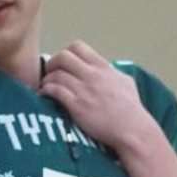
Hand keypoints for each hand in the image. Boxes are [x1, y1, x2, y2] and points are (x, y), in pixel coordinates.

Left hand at [40, 41, 152, 157]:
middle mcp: (92, 75)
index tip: (63, 64)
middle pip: (63, 57)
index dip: (65, 53)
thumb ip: (114, 74)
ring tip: (46, 87)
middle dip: (52, 64)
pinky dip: (47, 91)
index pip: (78, 47)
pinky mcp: (77, 106)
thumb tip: (111, 71)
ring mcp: (84, 90)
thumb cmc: (132, 110)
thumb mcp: (126, 83)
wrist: (132, 129)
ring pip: (56, 74)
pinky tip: (45, 96)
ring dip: (47, 80)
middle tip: (50, 74)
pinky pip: (55, 91)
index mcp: (103, 67)